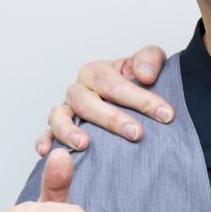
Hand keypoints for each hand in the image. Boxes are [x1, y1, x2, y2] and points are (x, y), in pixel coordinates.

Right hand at [35, 44, 171, 154]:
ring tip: (84, 145)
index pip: (116, 84)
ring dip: (69, 130)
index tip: (166, 115)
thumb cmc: (136, 83)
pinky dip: (44, 141)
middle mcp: (79, 90)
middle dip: (112, 119)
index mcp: (97, 72)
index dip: (141, 99)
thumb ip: (150, 60)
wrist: (129, 101)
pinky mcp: (58, 129)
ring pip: (59, 117)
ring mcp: (66, 110)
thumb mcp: (148, 65)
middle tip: (136, 133)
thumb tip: (145, 75)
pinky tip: (46, 152)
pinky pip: (46, 134)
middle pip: (88, 102)